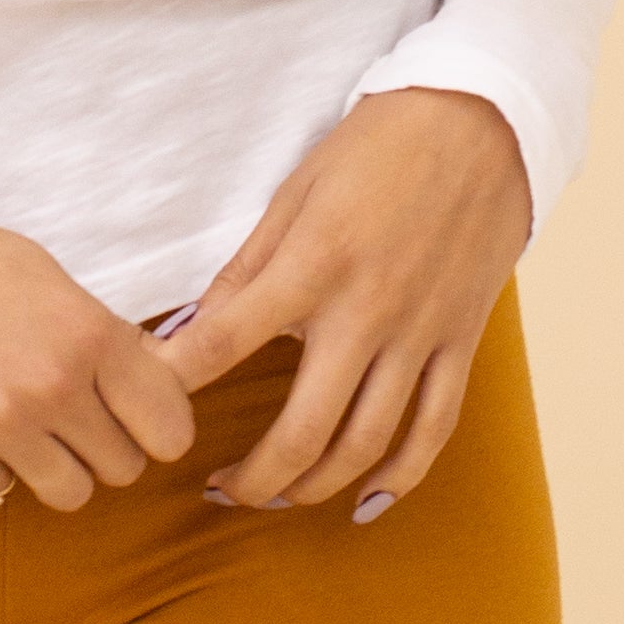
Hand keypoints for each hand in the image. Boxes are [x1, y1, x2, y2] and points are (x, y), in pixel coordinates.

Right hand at [0, 192, 196, 510]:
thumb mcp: (43, 275)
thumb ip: (101, 334)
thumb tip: (153, 384)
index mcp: (87, 331)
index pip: (171, 426)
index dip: (155, 424)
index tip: (131, 414)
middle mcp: (52, 383)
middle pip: (125, 467)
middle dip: (100, 443)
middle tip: (64, 410)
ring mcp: (0, 423)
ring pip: (73, 493)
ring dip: (52, 465)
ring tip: (19, 420)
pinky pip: (2, 489)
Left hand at [154, 87, 531, 520]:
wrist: (479, 123)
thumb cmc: (375, 147)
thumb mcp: (295, 192)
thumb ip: (245, 270)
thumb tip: (188, 332)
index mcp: (314, 263)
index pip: (227, 342)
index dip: (175, 384)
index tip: (144, 412)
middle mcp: (368, 310)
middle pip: (304, 429)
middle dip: (253, 477)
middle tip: (217, 489)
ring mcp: (420, 333)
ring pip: (367, 444)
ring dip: (314, 485)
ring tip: (276, 495)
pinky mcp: (460, 342)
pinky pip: (433, 429)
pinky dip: (399, 477)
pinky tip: (363, 499)